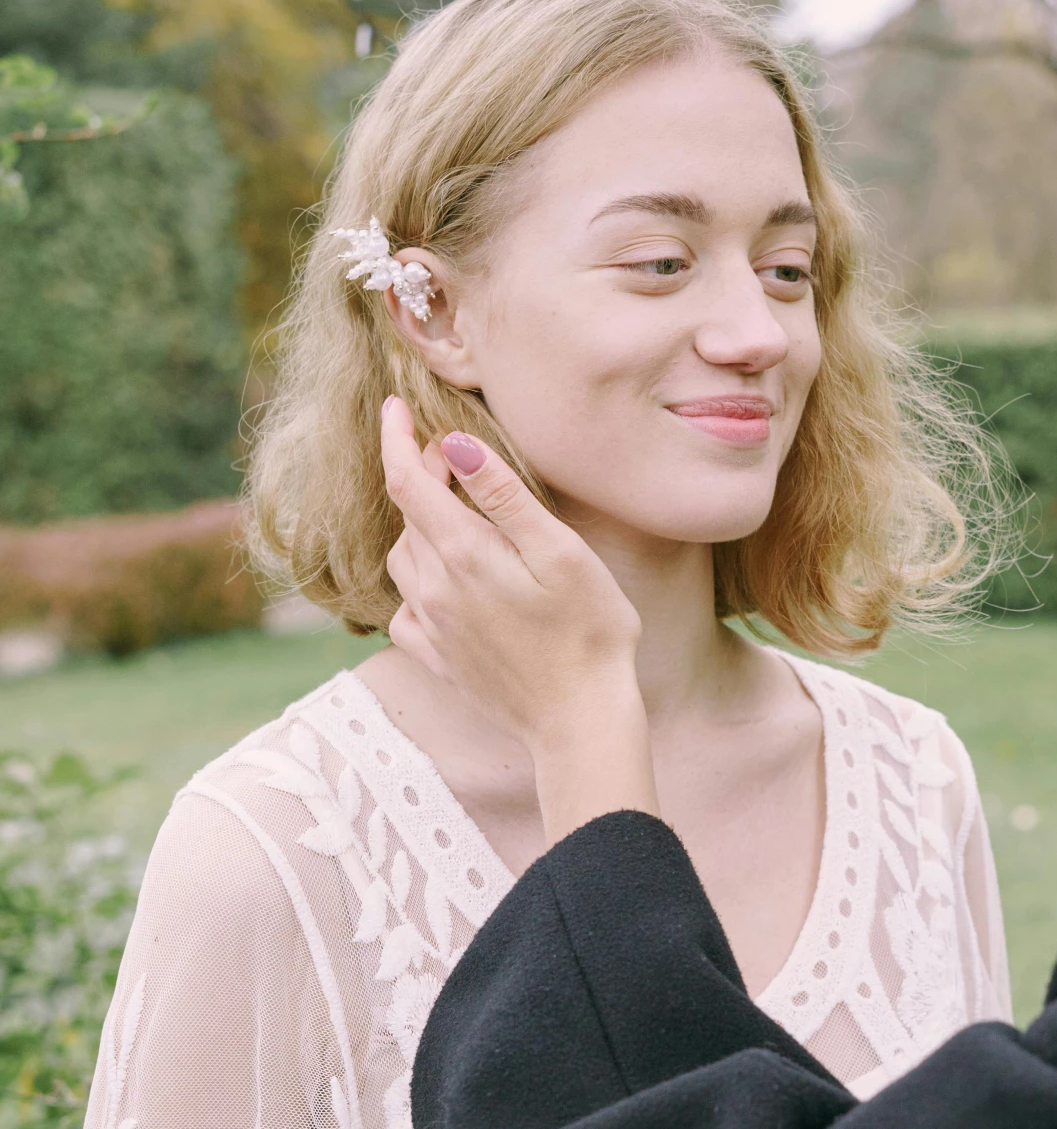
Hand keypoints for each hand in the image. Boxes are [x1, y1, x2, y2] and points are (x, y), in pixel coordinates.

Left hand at [379, 400, 658, 840]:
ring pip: (403, 560)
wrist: (581, 722)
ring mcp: (434, 629)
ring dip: (418, 527)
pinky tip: (443, 581)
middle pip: (407, 517)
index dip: (396, 439)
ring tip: (453, 513)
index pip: (407, 481)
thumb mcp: (560, 553)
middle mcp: (435, 590)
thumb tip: (456, 446)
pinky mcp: (440, 660)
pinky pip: (406, 609)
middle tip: (454, 457)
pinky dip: (416, 581)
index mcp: (464, 556)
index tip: (394, 406)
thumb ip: (505, 498)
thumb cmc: (590, 633)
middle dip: (420, 478)